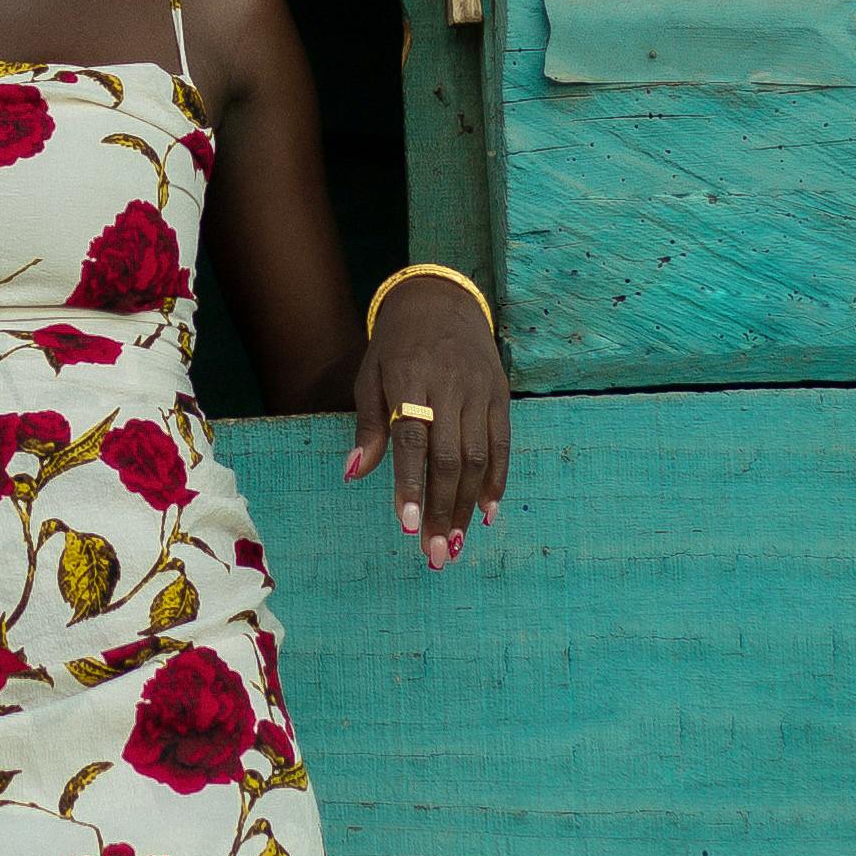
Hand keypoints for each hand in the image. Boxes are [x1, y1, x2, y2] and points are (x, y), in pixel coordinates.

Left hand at [344, 280, 510, 568]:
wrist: (441, 302)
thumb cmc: (396, 347)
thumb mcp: (371, 377)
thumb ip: (369, 426)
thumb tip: (353, 473)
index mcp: (411, 380)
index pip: (412, 439)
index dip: (410, 484)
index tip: (408, 525)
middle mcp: (450, 387)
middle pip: (450, 458)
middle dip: (441, 510)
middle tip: (434, 553)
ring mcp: (480, 392)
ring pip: (478, 458)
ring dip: (467, 505)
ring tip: (454, 543)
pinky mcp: (499, 396)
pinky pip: (502, 445)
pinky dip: (496, 481)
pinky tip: (485, 513)